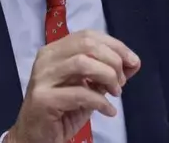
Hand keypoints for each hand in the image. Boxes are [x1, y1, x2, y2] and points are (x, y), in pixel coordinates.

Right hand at [6, 30, 140, 142]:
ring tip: (115, 93)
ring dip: (107, 77)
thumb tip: (133, 62)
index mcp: (55, 50)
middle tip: (122, 82)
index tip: (133, 61)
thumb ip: (107, 73)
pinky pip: (80, 93)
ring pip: (82, 63)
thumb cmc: (62, 110)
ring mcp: (42, 78)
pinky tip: (109, 110)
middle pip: (87, 44)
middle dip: (113, 60)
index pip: (89, 35)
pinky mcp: (44, 99)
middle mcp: (46, 59)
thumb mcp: (89, 88)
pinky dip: (101, 101)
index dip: (115, 45)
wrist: (35, 136)